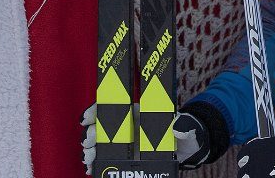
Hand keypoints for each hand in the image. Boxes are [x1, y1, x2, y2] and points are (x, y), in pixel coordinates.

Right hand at [79, 105, 212, 171]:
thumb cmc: (185, 132)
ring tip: (88, 159)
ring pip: (100, 145)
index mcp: (138, 113)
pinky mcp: (125, 159)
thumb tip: (178, 126)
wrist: (187, 150)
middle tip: (88, 143)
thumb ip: (183, 125)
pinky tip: (92, 169)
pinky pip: (107, 161)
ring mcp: (124, 144)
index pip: (113, 106)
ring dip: (90, 150)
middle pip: (101, 127)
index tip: (87, 118)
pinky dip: (97, 165)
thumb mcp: (187, 127)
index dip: (96, 110)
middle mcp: (127, 127)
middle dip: (90, 133)